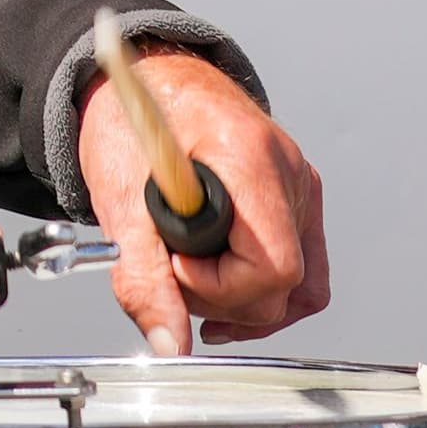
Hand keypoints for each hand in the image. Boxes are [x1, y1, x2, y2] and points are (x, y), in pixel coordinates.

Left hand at [77, 52, 330, 353]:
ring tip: (190, 275)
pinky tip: (222, 294)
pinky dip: (263, 293)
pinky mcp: (299, 200)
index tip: (173, 262)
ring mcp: (302, 186)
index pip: (273, 267)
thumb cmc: (132, 124)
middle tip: (172, 265)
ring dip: (242, 300)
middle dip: (223, 294)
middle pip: (286, 284)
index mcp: (252, 158)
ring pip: (300, 287)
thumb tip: (169, 345)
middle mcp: (291, 171)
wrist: (145, 82)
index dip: (218, 285)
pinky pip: (304, 272)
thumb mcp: (122, 200)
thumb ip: (144, 277)